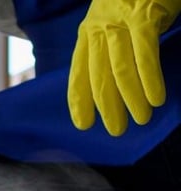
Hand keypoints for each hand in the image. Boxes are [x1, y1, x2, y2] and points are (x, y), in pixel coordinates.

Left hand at [68, 0, 180, 135]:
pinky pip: (144, 54)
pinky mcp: (143, 16)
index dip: (79, 100)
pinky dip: (149, 79)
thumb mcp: (117, 20)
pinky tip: (155, 99)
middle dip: (107, 107)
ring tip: (140, 119)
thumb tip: (115, 83)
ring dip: (130, 99)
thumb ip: (112, 47)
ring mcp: (120, 22)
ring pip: (120, 69)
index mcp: (89, 31)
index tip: (83, 124)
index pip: (79, 71)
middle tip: (117, 130)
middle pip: (98, 76)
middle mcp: (99, 28)